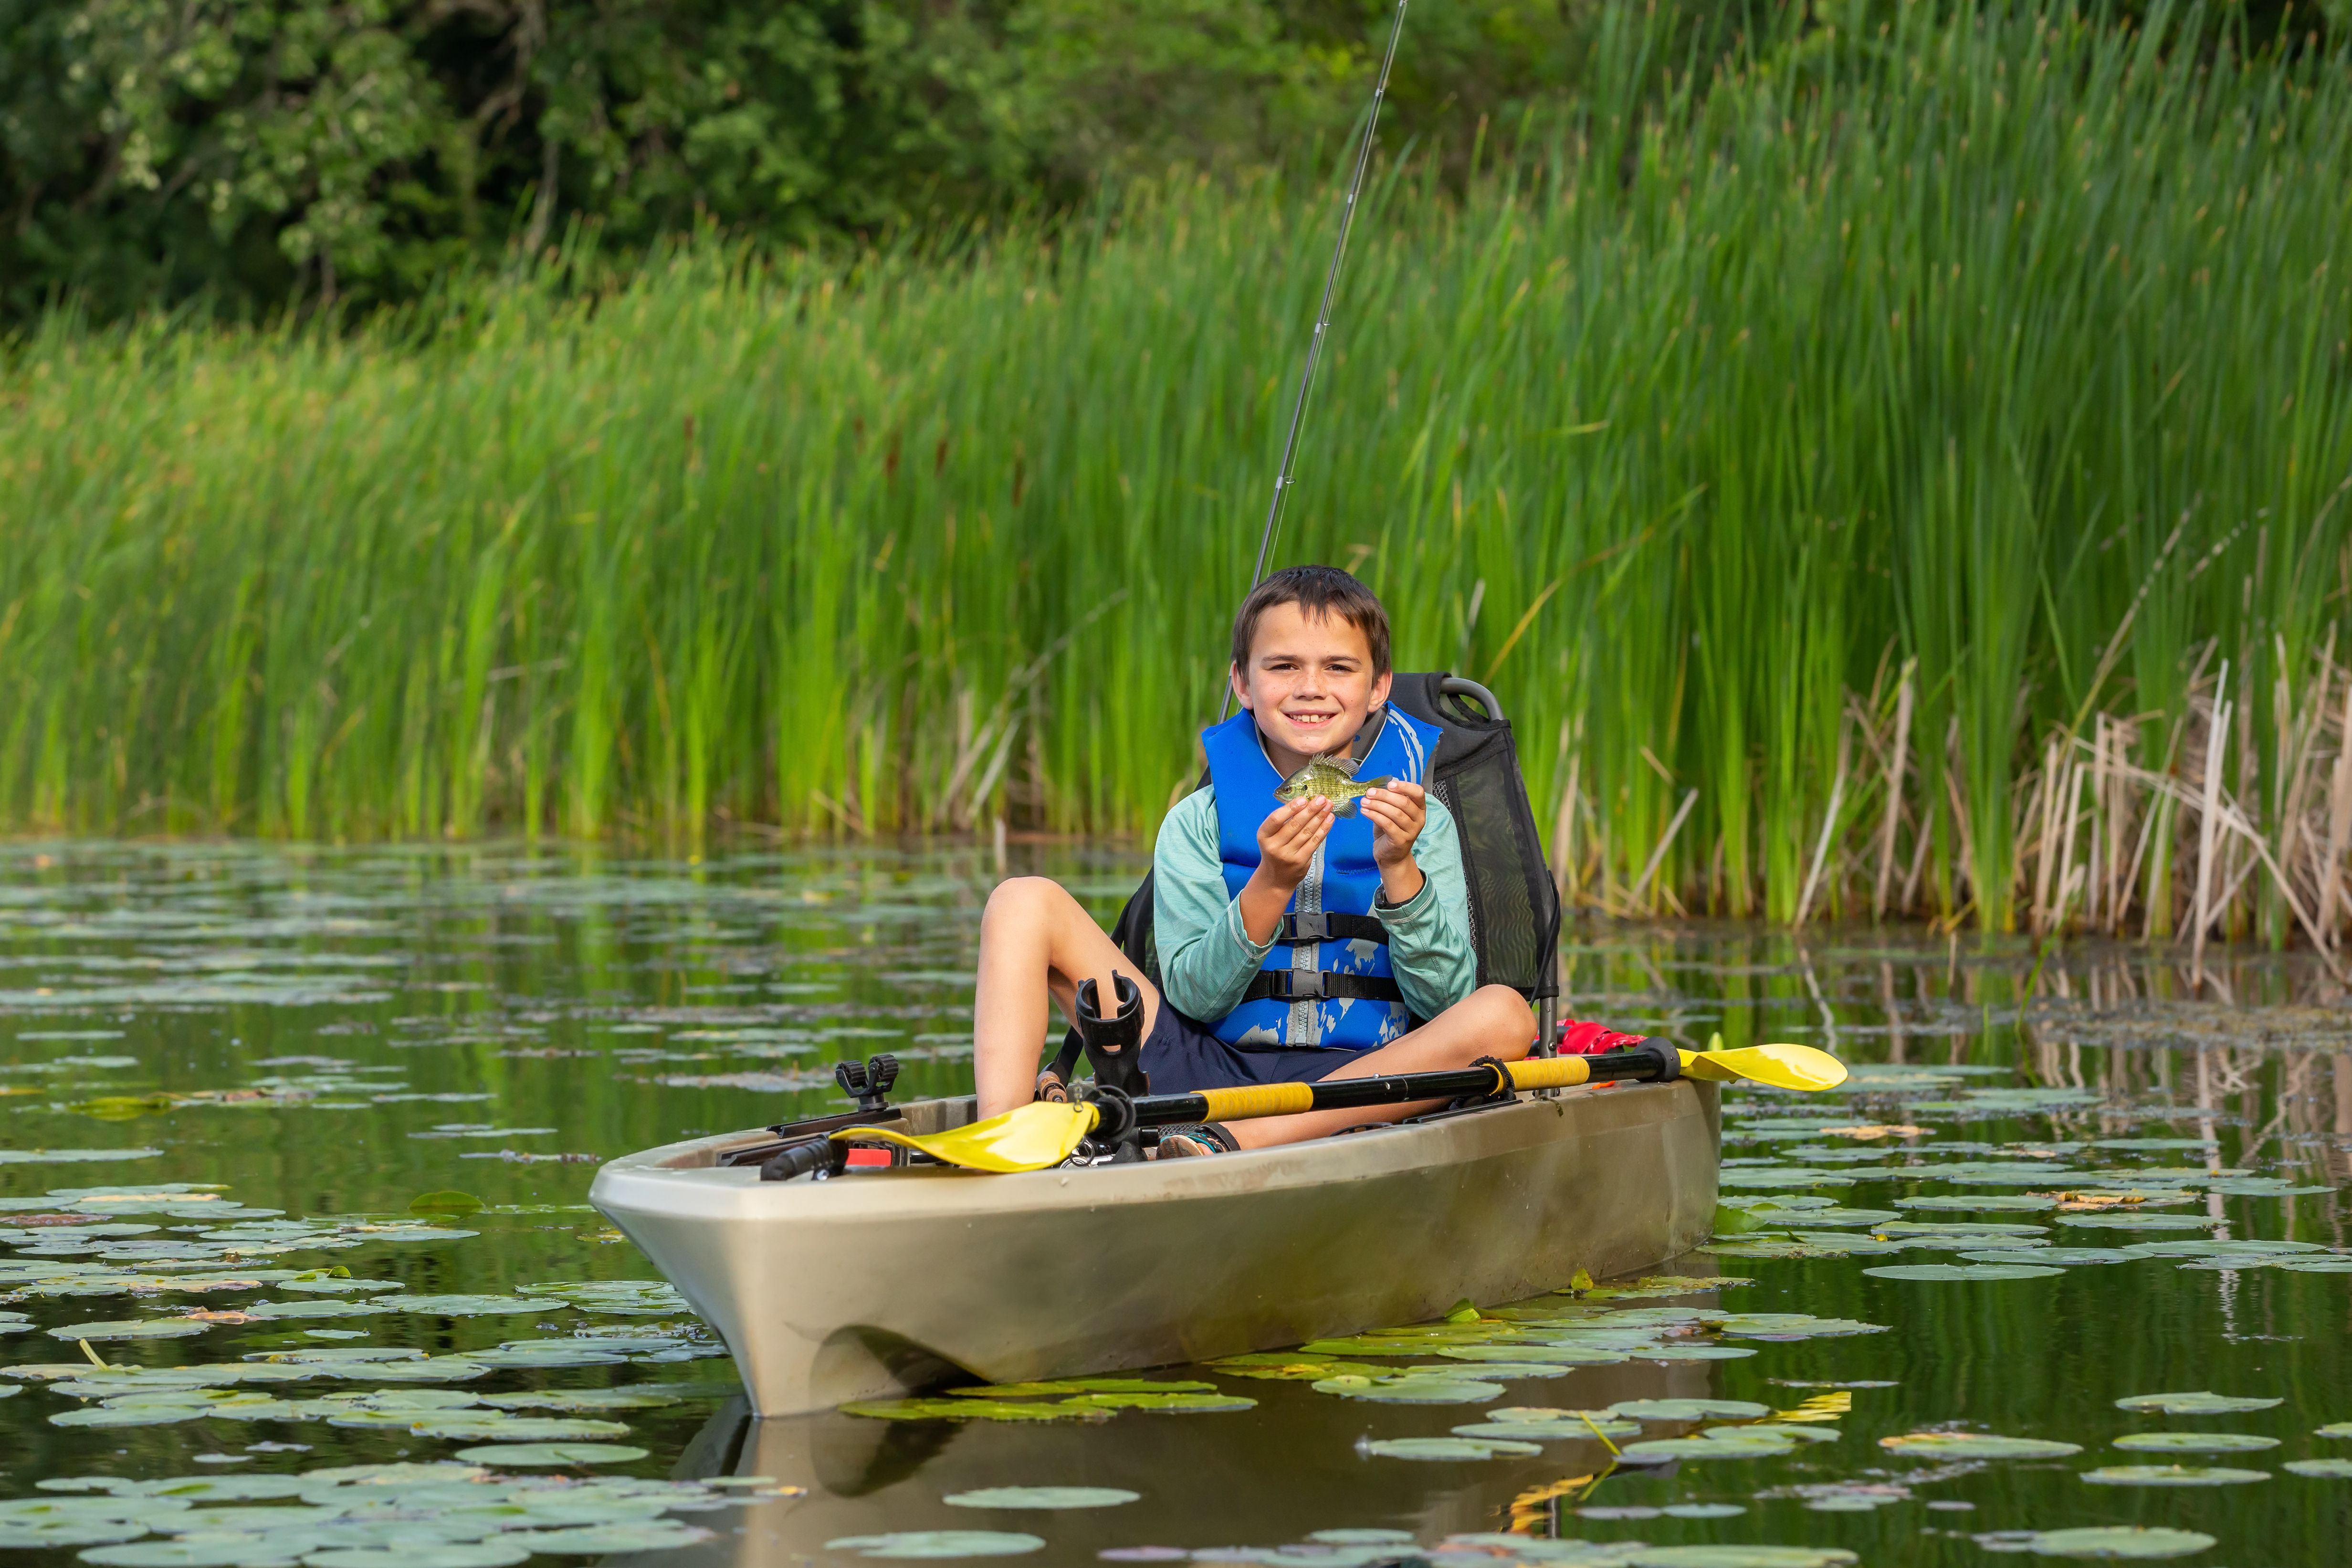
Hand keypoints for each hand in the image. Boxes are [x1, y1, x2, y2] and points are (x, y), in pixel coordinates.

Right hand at [1253, 796, 1332, 888]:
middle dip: (1310, 810)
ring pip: (1307, 832)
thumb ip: (1283, 821)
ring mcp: (1288, 855)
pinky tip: (1329, 819)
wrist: (1276, 878)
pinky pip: (1315, 842)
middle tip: (1322, 798)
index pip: (1276, 820)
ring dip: (1320, 817)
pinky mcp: (1301, 861)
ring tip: (1328, 806)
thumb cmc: (1275, 850)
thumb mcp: (1271, 836)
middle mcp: (1274, 846)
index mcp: (1264, 836)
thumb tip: (1305, 802)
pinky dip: (1323, 829)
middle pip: (1295, 825)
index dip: (1290, 808)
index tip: (1303, 799)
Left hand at [1362, 781, 1427, 903]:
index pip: (1418, 793)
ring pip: (1395, 813)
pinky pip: (1387, 824)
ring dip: (1377, 805)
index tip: (1390, 784)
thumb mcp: (1392, 813)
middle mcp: (1419, 820)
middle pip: (1404, 803)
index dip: (1405, 786)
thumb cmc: (1391, 830)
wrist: (1391, 856)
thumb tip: (1377, 788)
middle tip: (1369, 792)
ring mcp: (1411, 831)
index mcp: (1419, 809)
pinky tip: (1365, 811)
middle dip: (1384, 795)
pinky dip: (1374, 815)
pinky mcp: (1400, 840)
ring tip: (1364, 801)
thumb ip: (1390, 801)